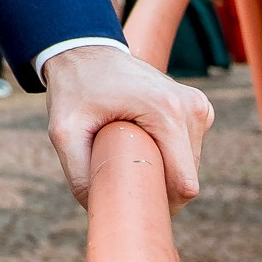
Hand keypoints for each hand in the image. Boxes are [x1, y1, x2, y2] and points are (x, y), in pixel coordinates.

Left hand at [44, 46, 213, 210]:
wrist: (86, 51)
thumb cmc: (75, 89)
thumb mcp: (64, 131)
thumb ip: (79, 176)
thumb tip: (100, 211)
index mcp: (167, 112)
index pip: (183, 185)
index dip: (160, 203)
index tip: (129, 199)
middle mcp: (190, 107)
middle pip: (186, 178)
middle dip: (157, 186)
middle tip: (120, 170)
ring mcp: (198, 106)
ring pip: (188, 167)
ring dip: (161, 168)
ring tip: (128, 149)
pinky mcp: (197, 108)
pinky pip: (188, 151)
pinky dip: (166, 154)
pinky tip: (142, 139)